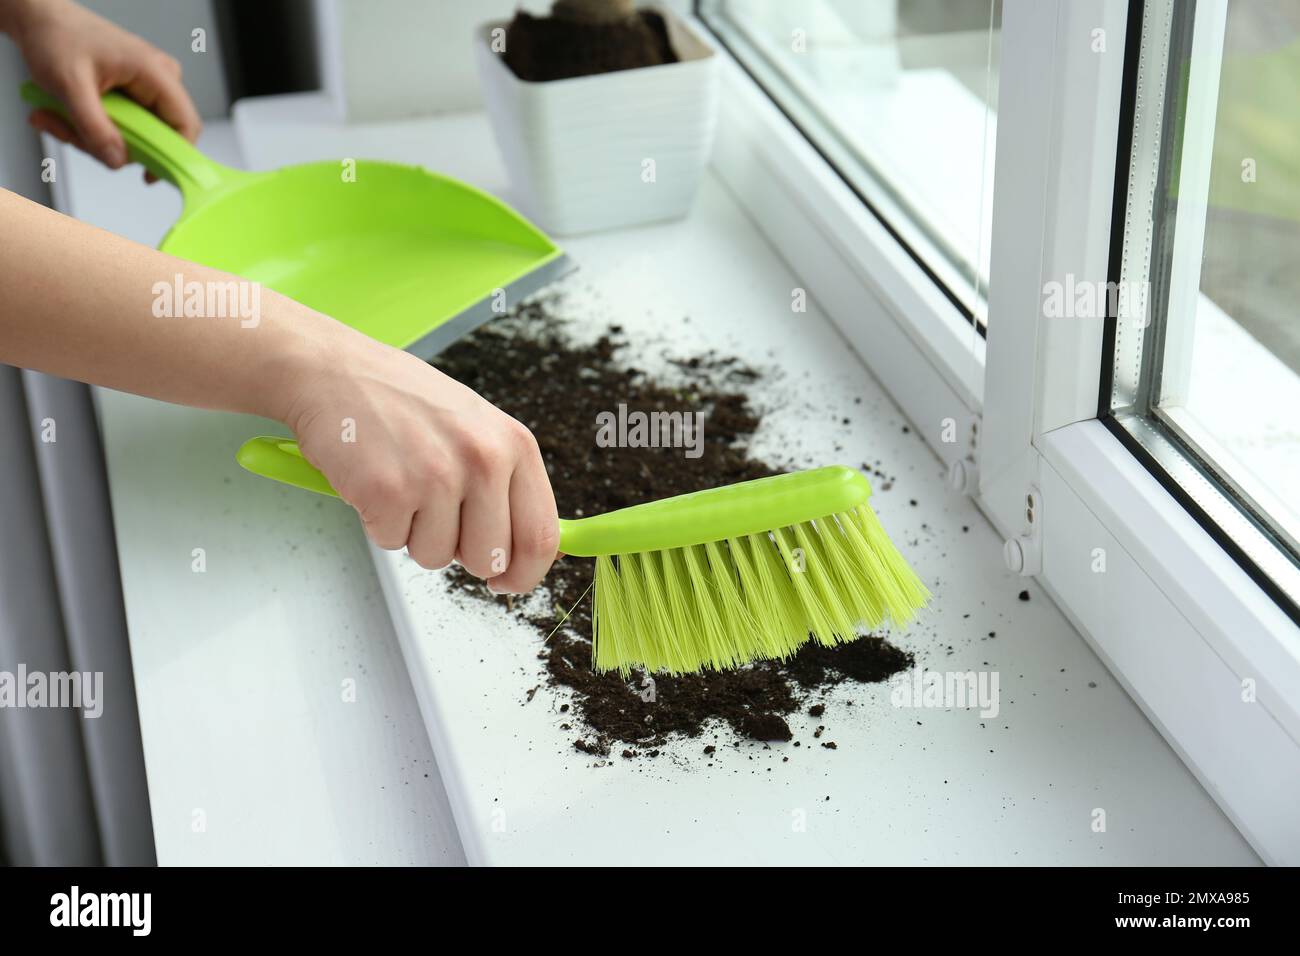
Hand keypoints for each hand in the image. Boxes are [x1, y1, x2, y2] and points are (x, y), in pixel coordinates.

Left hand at [4, 0, 200, 172]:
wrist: (42, 20)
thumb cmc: (57, 37)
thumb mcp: (69, 84)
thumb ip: (94, 126)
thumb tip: (117, 159)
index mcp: (155, 72)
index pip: (186, 124)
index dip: (175, 156)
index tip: (149, 175)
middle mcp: (158, 81)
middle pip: (154, 136)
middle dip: (111, 143)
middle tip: (74, 133)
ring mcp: (145, 90)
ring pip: (133, 136)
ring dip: (92, 136)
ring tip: (59, 117)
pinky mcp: (132, 97)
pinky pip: (121, 128)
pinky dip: (90, 128)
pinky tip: (65, 115)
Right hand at [279, 328, 560, 593]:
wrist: (334, 372)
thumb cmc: (404, 401)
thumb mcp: (477, 428)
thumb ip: (506, 484)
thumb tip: (524, 550)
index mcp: (514, 444)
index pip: (540, 536)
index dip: (524, 573)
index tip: (506, 581)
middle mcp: (483, 459)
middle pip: (488, 558)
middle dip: (459, 551)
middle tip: (433, 511)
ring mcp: (436, 475)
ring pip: (435, 557)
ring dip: (412, 532)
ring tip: (401, 481)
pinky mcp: (387, 490)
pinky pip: (390, 542)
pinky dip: (376, 521)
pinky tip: (375, 479)